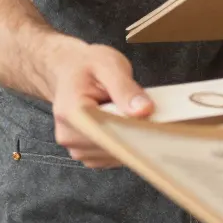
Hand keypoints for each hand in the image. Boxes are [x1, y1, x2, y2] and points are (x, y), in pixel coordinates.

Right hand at [47, 40, 150, 167]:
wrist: (70, 70)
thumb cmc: (86, 66)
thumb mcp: (108, 65)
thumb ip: (125, 88)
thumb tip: (143, 110)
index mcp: (72, 113)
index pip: (108, 133)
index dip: (134, 129)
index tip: (152, 120)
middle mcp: (69, 135)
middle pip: (114, 146)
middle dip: (136, 132)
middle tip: (146, 111)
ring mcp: (77, 148)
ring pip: (117, 154)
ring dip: (132, 138)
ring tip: (131, 114)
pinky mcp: (87, 155)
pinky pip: (114, 157)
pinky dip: (126, 144)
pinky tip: (126, 125)